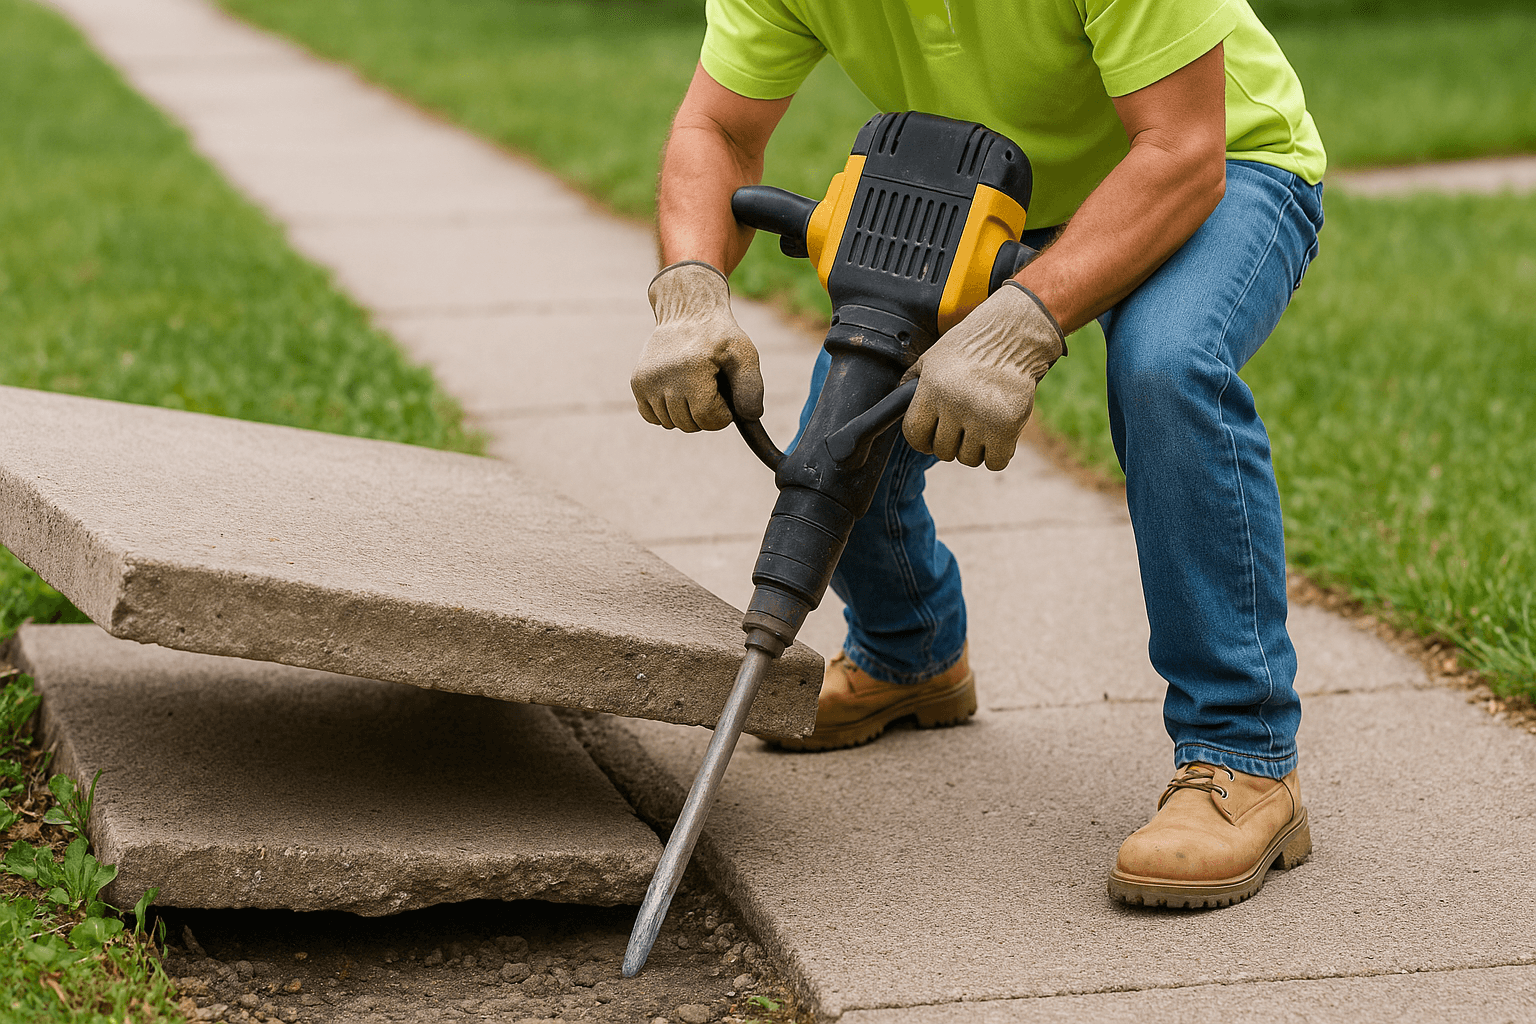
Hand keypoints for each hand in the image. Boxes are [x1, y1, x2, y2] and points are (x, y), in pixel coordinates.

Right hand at [631, 262, 764, 431]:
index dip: (722, 414)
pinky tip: (678, 394)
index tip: (724, 396)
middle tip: (710, 390)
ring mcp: (647, 381)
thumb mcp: (744, 354)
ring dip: (686, 414)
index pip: (707, 419)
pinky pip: (652, 417)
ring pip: (671, 423)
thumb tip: (750, 417)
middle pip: (689, 424)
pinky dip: (667, 413)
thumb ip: (751, 387)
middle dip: (705, 414)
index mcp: (692, 370)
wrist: (687, 312)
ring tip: (695, 389)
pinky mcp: (637, 382)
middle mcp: (664, 377)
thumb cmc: (719, 336)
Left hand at [902, 282, 1065, 470]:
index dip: (922, 440)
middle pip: (943, 451)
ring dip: (975, 448)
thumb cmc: (972, 346)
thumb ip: (913, 382)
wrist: (1015, 334)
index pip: (915, 435)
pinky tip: (999, 435)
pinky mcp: (1008, 426)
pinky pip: (995, 461)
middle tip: (964, 425)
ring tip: (983, 424)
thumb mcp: (933, 357)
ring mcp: (982, 418)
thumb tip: (896, 403)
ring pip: (969, 459)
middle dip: (952, 442)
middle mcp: (954, 406)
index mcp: (932, 390)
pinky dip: (997, 454)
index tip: (932, 437)